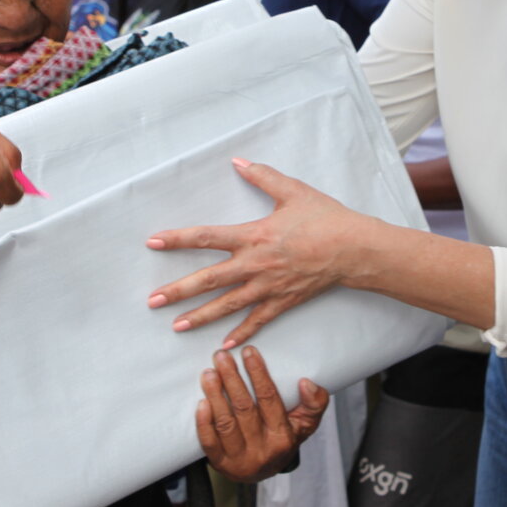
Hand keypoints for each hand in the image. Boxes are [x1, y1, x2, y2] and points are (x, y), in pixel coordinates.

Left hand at [147, 158, 364, 347]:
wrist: (354, 249)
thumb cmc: (325, 218)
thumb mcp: (292, 191)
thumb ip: (262, 176)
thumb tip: (238, 161)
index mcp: (254, 236)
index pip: (206, 237)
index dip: (177, 239)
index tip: (153, 242)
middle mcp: (256, 264)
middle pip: (209, 279)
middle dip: (178, 291)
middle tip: (152, 301)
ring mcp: (268, 287)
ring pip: (227, 305)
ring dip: (200, 316)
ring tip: (176, 326)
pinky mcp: (283, 301)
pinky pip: (258, 320)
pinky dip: (241, 333)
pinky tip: (224, 345)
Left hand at [198, 346, 328, 482]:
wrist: (264, 471)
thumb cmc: (283, 439)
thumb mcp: (305, 423)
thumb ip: (315, 402)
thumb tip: (306, 383)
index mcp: (283, 437)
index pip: (269, 399)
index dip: (258, 374)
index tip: (248, 352)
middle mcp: (262, 449)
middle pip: (244, 409)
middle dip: (231, 379)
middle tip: (221, 356)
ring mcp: (240, 459)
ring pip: (225, 423)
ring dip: (215, 395)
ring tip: (209, 373)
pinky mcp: (221, 465)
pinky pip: (209, 443)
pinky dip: (204, 422)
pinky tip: (201, 402)